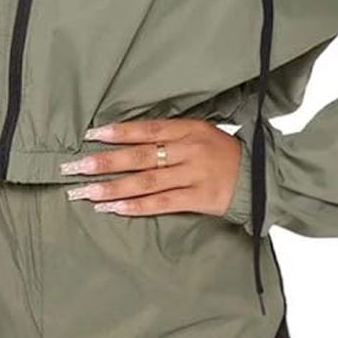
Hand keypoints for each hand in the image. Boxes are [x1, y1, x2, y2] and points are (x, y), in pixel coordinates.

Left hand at [60, 118, 241, 216]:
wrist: (263, 176)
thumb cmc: (225, 153)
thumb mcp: (201, 132)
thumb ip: (170, 135)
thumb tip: (129, 138)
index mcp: (189, 129)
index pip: (147, 129)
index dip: (119, 133)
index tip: (91, 136)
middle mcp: (189, 151)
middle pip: (140, 156)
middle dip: (104, 162)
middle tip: (74, 166)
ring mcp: (194, 175)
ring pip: (146, 182)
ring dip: (113, 188)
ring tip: (86, 192)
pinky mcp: (199, 199)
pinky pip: (162, 203)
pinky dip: (136, 206)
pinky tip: (114, 208)